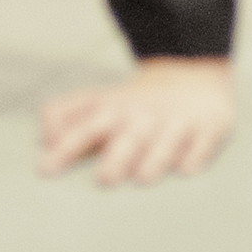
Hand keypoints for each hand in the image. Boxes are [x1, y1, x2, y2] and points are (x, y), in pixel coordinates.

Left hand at [36, 58, 233, 186]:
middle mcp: (144, 116)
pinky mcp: (209, 127)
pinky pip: (203, 144)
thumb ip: (62, 115)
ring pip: (166, 143)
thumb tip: (43, 142)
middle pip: (128, 136)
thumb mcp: (96, 102)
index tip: (46, 169)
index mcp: (113, 110)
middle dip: (117, 156)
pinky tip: (186, 168)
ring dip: (155, 159)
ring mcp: (177, 122)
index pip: (85, 126)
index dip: (66, 146)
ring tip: (143, 178)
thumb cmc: (132, 104)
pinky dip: (195, 155)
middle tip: (104, 179)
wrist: (190, 73)